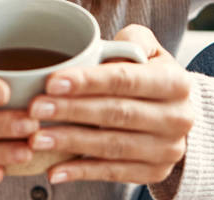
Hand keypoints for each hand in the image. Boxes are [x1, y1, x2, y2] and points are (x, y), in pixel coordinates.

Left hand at [25, 24, 194, 185]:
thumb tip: (104, 47)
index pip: (126, 80)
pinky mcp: (154, 173)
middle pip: (117, 114)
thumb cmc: (150, 77)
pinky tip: (54, 170)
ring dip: (71, 142)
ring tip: (37, 138)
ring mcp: (167, 149)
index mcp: (176, 82)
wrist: (176, 115)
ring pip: (112, 146)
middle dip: (72, 111)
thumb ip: (131, 40)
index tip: (52, 81)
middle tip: (36, 108)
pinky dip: (81, 172)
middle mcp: (178, 118)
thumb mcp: (149, 50)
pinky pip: (113, 174)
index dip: (88, 81)